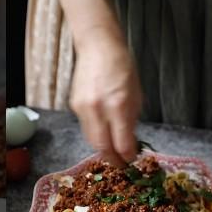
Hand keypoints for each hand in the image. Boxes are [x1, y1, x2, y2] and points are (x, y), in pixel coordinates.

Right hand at [70, 28, 141, 166]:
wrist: (98, 47)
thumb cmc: (123, 68)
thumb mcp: (136, 96)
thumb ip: (131, 122)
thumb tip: (130, 143)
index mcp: (118, 105)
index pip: (122, 144)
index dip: (128, 156)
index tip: (133, 159)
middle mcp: (98, 109)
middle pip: (103, 148)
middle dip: (113, 160)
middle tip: (122, 164)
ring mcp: (83, 108)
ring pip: (92, 140)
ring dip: (104, 149)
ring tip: (114, 151)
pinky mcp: (75, 106)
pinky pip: (86, 128)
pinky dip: (96, 134)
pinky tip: (104, 132)